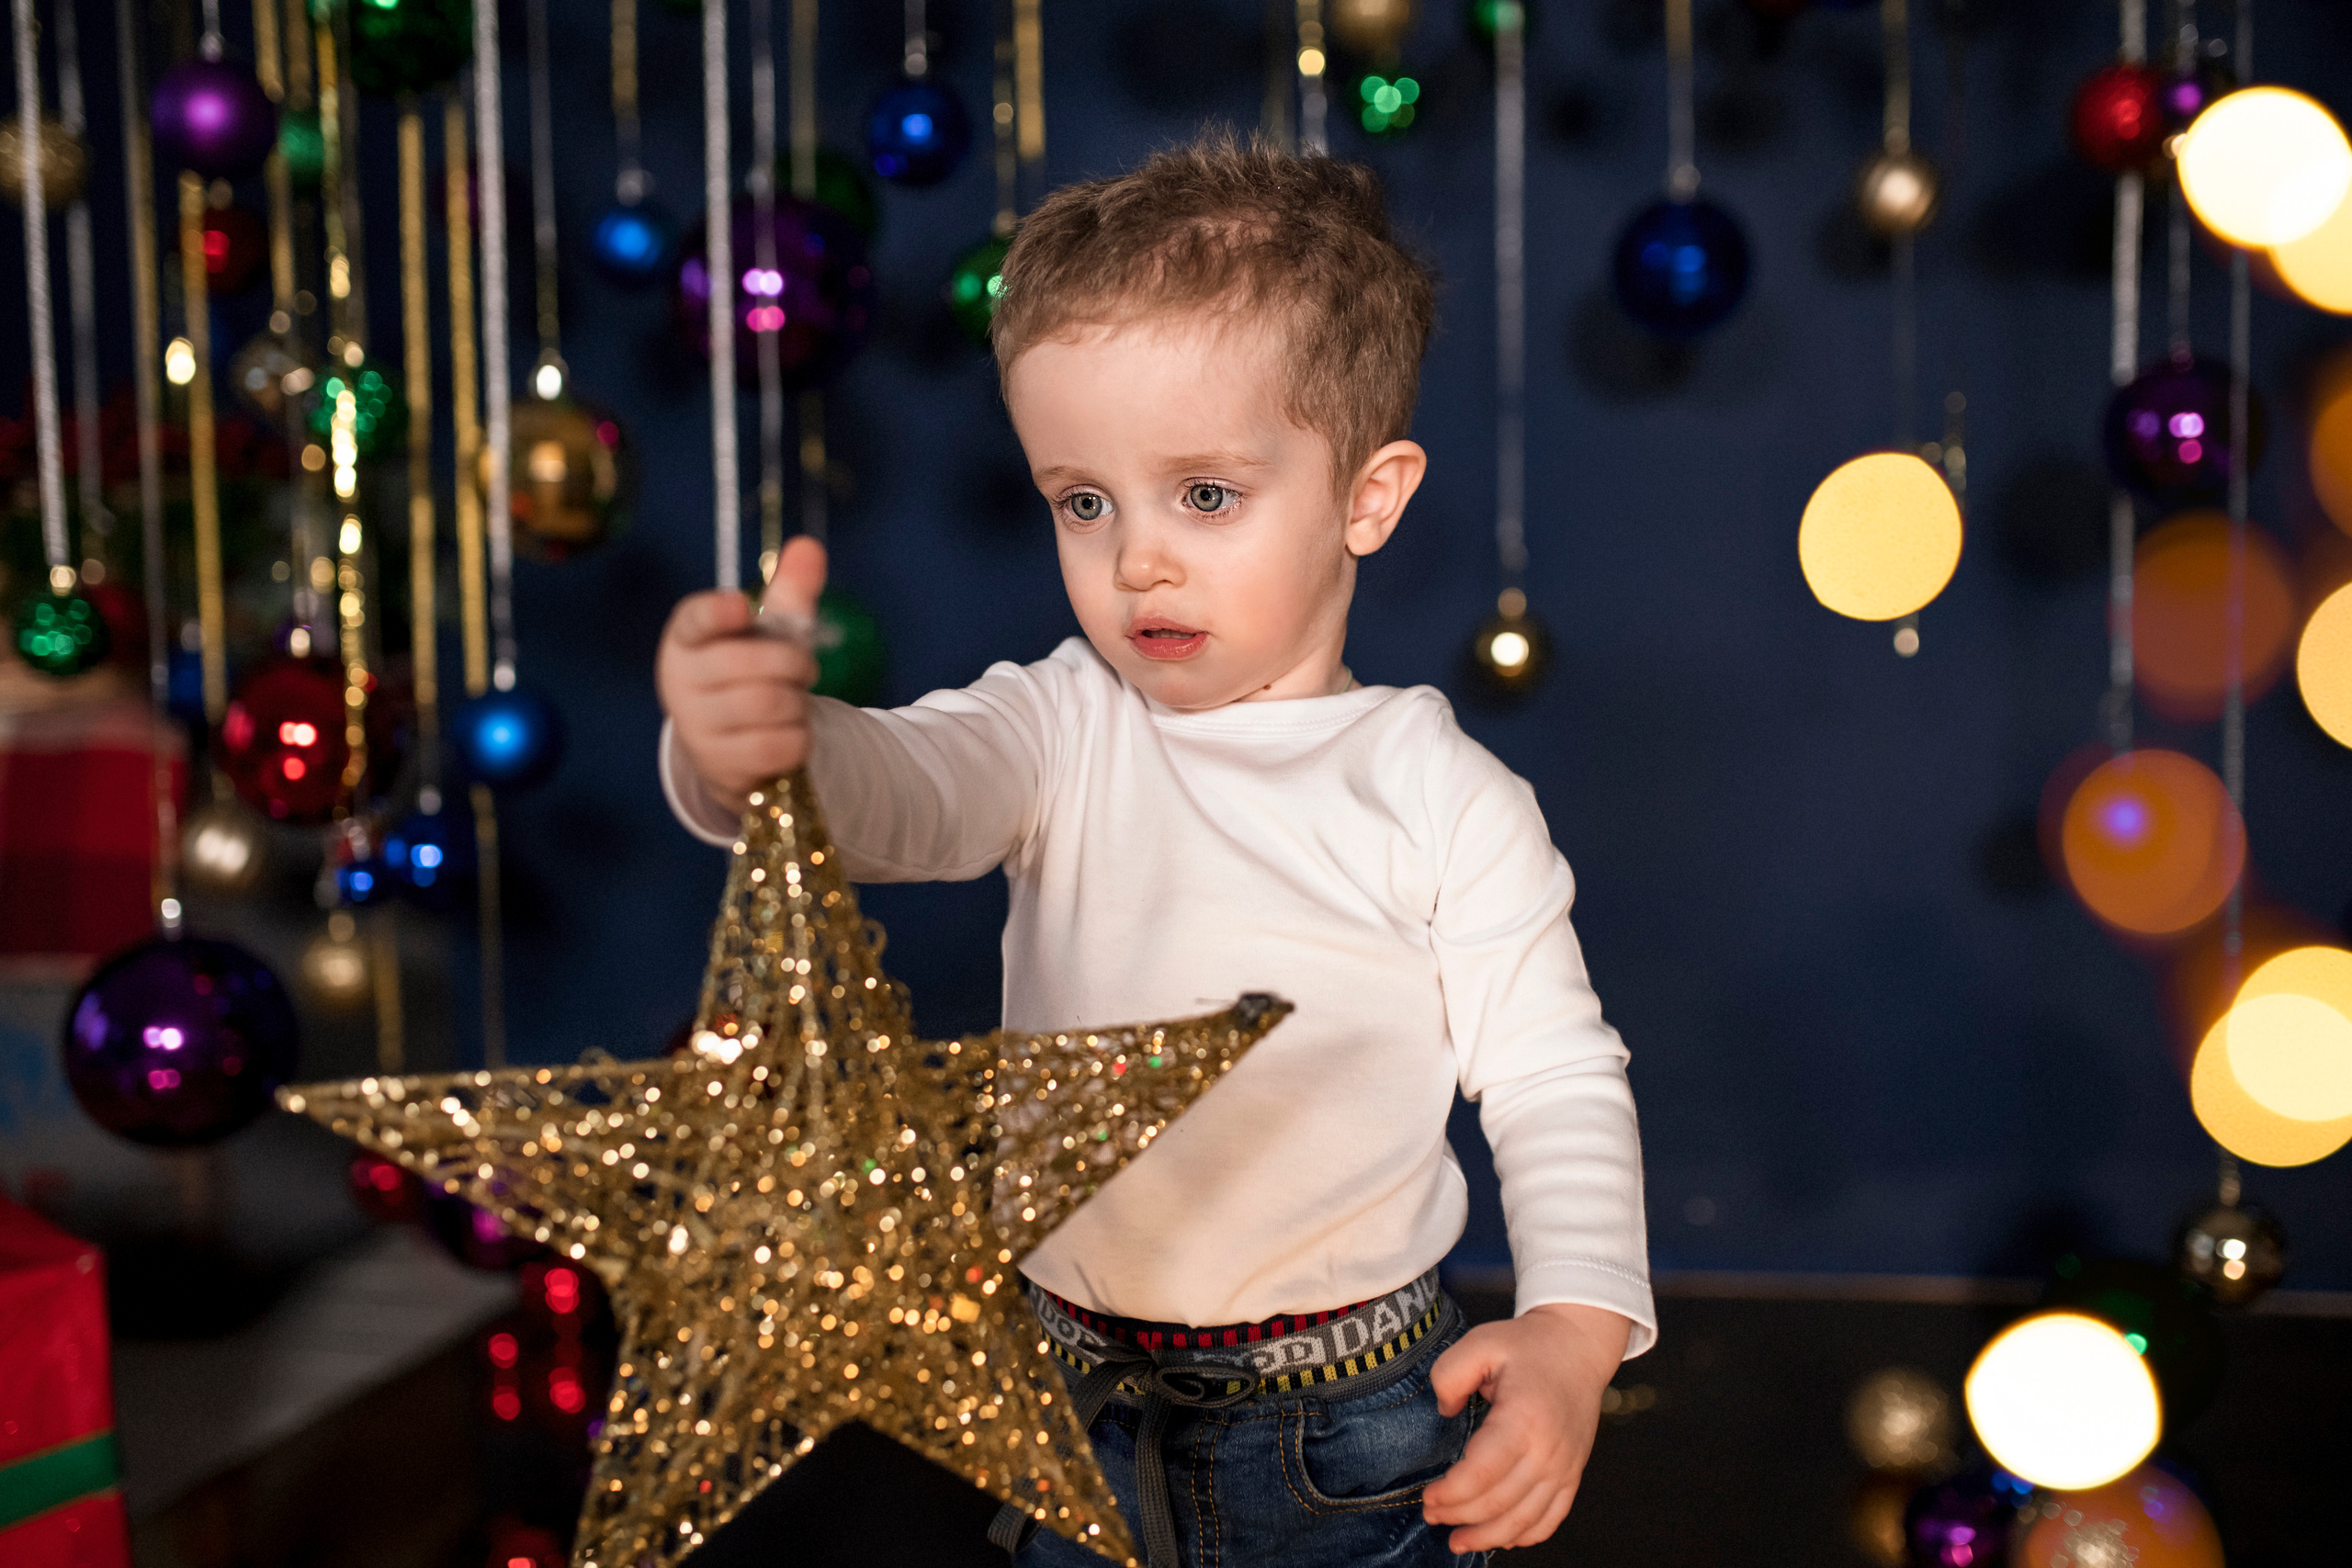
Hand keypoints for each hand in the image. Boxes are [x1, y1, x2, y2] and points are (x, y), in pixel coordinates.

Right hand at [655, 536, 826, 817]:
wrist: (733, 749)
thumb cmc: (749, 676)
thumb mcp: (769, 633)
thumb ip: (789, 591)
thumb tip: (809, 547)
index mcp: (687, 639)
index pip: (695, 620)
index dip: (717, 613)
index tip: (740, 606)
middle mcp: (681, 682)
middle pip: (751, 664)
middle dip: (794, 664)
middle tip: (802, 670)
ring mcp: (696, 727)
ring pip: (769, 705)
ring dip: (798, 702)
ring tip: (790, 703)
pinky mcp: (720, 766)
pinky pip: (780, 744)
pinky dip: (800, 737)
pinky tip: (788, 733)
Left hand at [1422, 1302, 1631, 1553]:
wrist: (1578, 1347)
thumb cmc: (1529, 1346)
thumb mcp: (1481, 1342)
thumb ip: (1449, 1373)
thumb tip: (1444, 1411)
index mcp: (1524, 1419)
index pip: (1481, 1474)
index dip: (1450, 1494)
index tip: (1428, 1496)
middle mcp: (1549, 1451)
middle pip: (1499, 1503)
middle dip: (1460, 1516)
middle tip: (1431, 1514)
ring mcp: (1565, 1467)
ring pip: (1525, 1521)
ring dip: (1488, 1536)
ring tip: (1458, 1540)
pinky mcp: (1572, 1475)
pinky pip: (1551, 1519)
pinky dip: (1525, 1535)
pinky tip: (1500, 1538)